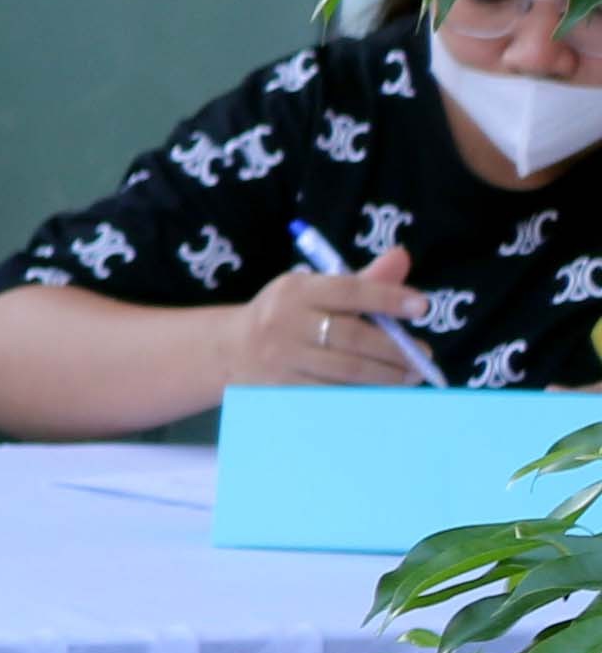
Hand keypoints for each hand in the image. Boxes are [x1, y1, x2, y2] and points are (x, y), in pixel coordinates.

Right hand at [229, 241, 437, 388]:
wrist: (229, 350)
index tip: (422, 307)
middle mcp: (283, 322)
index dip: (388, 298)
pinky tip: (380, 393)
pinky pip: (329, 394)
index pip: (349, 290)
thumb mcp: (314, 290)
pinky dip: (360, 394)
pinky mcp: (277, 388)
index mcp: (295, 290)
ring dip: (385, 376)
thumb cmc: (286, 316)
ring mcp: (278, 359)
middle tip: (423, 355)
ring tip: (410, 376)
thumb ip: (360, 281)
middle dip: (395, 348)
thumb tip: (401, 258)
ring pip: (344, 370)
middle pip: (351, 336)